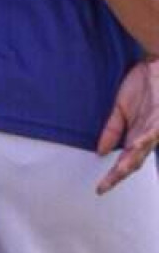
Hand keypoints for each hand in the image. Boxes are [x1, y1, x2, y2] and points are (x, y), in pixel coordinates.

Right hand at [96, 58, 158, 193]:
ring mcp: (155, 128)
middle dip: (118, 175)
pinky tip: (133, 146)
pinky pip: (152, 131)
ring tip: (118, 173)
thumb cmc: (142, 86)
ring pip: (144, 150)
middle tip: (104, 186)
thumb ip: (112, 130)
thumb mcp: (120, 109)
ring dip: (131, 162)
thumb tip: (100, 151)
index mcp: (136, 136)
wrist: (156, 65)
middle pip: (133, 162)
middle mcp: (147, 136)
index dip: (113, 175)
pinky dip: (143, 139)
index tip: (99, 187)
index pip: (124, 160)